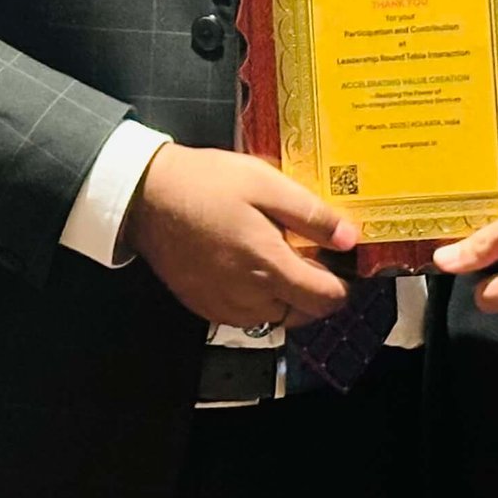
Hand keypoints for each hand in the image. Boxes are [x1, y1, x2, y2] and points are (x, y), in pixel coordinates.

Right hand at [120, 145, 357, 328]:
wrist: (148, 196)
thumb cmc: (207, 183)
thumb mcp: (265, 183)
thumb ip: (310, 214)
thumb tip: (349, 238)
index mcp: (268, 265)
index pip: (325, 300)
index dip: (341, 282)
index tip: (338, 259)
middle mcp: (249, 296)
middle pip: (303, 311)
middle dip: (313, 286)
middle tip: (304, 248)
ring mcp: (224, 306)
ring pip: (274, 314)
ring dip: (284, 292)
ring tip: (274, 250)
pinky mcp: (204, 306)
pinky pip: (245, 313)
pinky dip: (256, 296)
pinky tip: (247, 262)